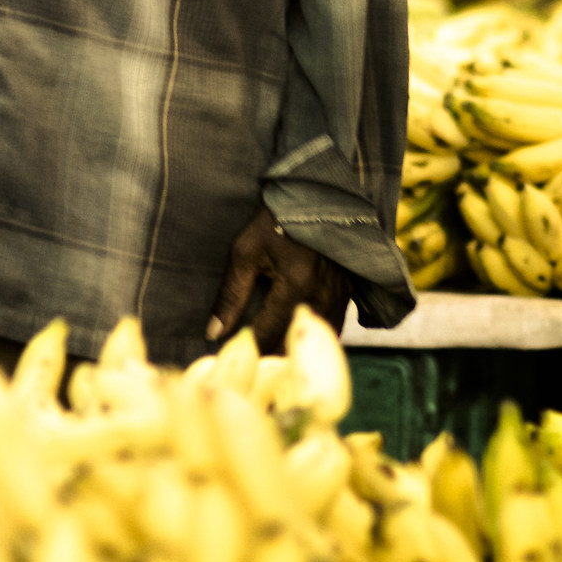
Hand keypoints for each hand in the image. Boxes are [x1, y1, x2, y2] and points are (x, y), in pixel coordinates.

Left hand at [208, 207, 351, 353]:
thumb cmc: (274, 221)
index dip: (246, 350)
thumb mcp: (246, 252)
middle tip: (248, 364)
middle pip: (293, 344)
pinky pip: (331, 328)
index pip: (267, 335)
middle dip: (269, 357)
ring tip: (269, 358)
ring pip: (314, 341)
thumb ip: (231, 295)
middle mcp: (321, 296)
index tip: (229, 358)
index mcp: (294, 285)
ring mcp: (339, 296)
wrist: (315, 198)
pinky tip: (294, 340)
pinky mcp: (348, 294)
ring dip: (292, 350)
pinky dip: (311, 337)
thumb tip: (213, 333)